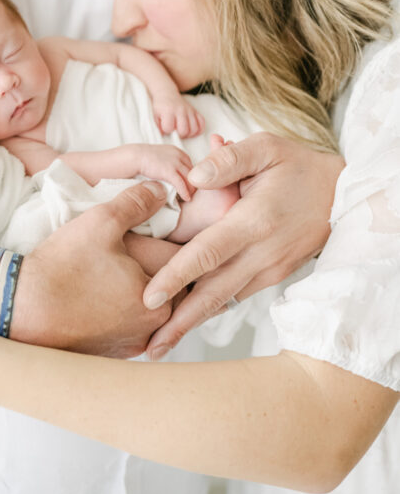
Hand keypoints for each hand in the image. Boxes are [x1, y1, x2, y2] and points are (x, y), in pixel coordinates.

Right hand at [11, 180, 172, 357]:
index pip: (183, 262)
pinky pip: (129, 325)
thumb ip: (136, 203)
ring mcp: (132, 343)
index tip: (154, 230)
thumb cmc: (63, 266)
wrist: (21, 310)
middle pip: (170, 287)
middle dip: (157, 266)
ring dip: (140, 289)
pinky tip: (102, 293)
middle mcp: (153, 326)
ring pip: (149, 307)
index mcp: (161, 295)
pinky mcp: (112, 353)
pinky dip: (122, 309)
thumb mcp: (101, 221)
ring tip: (116, 269)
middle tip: (135, 248)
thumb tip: (159, 190)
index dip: (169, 240)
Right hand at [130, 143, 192, 200]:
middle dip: (193, 184)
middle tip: (192, 194)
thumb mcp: (163, 157)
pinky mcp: (169, 170)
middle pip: (193, 172)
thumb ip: (171, 164)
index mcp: (178, 152)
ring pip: (189, 179)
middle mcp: (179, 155)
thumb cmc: (146, 159)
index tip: (189, 186)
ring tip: (189, 198)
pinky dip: (185, 192)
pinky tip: (186, 199)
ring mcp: (175, 162)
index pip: (191, 166)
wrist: (135, 156)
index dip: (191, 178)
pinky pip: (181, 183)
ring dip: (191, 190)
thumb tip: (176, 176)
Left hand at [141, 133, 343, 357]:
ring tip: (160, 343)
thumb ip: (228, 160)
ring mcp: (269, 269)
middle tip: (150, 346)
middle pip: (213, 293)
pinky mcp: (273, 276)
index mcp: (253, 221)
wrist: (344, 195)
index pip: (207, 254)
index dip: (175, 277)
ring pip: (223, 300)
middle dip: (179, 322)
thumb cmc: (297, 166)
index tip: (148, 297)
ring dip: (193, 322)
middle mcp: (261, 253)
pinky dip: (210, 309)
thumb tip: (192, 177)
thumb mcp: (266, 147)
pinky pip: (235, 295)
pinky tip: (186, 320)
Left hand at [154, 92, 204, 137]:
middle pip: (184, 131)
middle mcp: (181, 110)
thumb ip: (157, 126)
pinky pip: (202, 123)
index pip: (169, 128)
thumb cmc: (160, 106)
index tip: (165, 128)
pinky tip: (191, 130)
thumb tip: (163, 135)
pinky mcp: (195, 111)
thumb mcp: (155, 115)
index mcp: (169, 111)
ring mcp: (189, 111)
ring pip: (194, 129)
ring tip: (183, 132)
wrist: (167, 94)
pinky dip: (198, 130)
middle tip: (175, 132)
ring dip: (189, 134)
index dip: (166, 131)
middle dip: (179, 135)